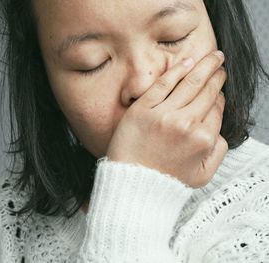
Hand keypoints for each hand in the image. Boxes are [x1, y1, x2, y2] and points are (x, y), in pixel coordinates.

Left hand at [106, 50, 227, 188]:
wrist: (133, 184)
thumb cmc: (166, 181)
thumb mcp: (202, 174)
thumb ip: (217, 152)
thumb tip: (218, 131)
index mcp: (203, 139)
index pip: (217, 108)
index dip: (218, 94)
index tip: (217, 85)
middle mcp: (187, 124)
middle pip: (207, 91)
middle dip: (216, 74)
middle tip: (219, 61)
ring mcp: (164, 115)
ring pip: (190, 83)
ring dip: (204, 65)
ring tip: (212, 56)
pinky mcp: (143, 109)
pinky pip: (164, 84)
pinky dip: (178, 70)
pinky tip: (188, 61)